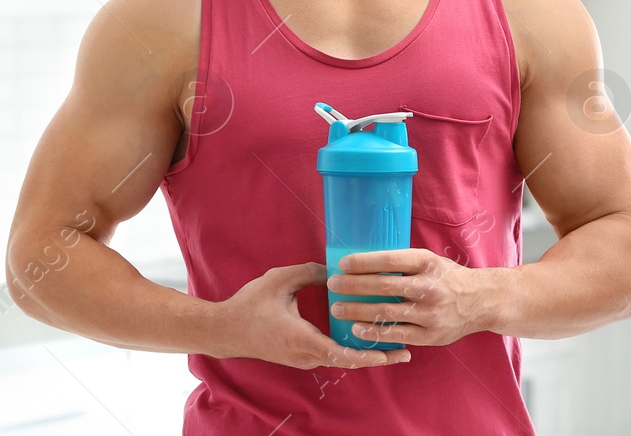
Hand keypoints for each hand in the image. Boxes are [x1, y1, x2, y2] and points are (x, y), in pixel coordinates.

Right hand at [215, 261, 412, 368]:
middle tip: (404, 351)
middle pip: (349, 361)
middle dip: (377, 356)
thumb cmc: (249, 306)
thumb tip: (334, 269)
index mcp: (302, 339)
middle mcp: (306, 355)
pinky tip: (358, 336)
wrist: (225, 330)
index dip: (372, 354)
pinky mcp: (299, 357)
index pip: (344, 354)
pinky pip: (329, 355)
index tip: (395, 351)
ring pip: (340, 359)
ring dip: (363, 353)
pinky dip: (347, 349)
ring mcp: (302, 359)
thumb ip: (307, 273)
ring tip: (388, 342)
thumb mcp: (278, 281)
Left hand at [326, 248, 493, 346]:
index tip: (342, 264)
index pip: (389, 261)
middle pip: (384, 286)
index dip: (363, 262)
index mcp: (426, 263)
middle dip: (353, 286)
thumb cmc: (447, 277)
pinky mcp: (431, 335)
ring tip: (337, 309)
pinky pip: (397, 335)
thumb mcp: (428, 260)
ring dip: (358, 311)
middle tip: (332, 285)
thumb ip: (402, 262)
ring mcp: (430, 313)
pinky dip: (375, 332)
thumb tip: (361, 260)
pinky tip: (357, 330)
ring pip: (387, 312)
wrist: (482, 301)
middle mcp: (429, 287)